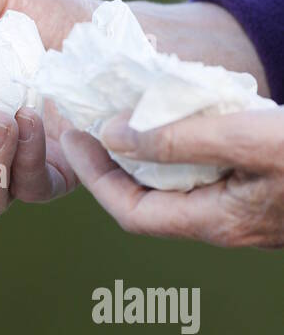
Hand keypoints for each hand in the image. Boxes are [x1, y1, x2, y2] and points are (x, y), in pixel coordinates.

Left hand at [61, 108, 283, 247]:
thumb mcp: (246, 140)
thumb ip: (179, 141)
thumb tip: (113, 135)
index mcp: (214, 222)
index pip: (131, 211)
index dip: (95, 177)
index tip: (73, 137)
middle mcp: (224, 224)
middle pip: (151, 199)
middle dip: (117, 161)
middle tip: (94, 119)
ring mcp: (244, 212)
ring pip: (180, 184)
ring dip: (152, 151)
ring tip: (132, 111)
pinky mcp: (261, 191)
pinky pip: (207, 173)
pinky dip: (185, 146)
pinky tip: (185, 116)